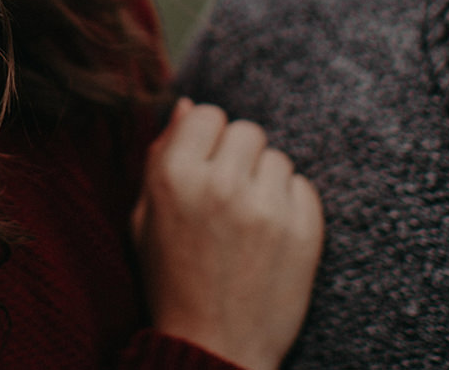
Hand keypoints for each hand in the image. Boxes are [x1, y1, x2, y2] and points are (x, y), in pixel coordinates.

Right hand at [131, 99, 323, 369]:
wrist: (214, 349)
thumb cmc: (171, 281)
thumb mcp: (144, 219)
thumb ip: (160, 156)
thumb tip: (187, 104)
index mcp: (173, 177)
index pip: (207, 114)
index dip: (207, 140)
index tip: (206, 168)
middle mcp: (219, 184)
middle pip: (246, 131)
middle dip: (239, 158)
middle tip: (228, 197)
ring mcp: (265, 207)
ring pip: (277, 158)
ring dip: (265, 182)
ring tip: (249, 222)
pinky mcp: (304, 230)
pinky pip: (304, 187)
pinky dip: (291, 206)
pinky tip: (271, 237)